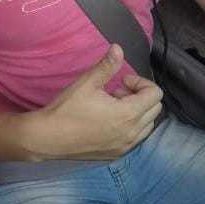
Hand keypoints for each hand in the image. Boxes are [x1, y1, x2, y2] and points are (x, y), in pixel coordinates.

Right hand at [34, 44, 163, 160]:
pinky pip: (136, 138)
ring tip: (113, 106)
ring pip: (147, 125)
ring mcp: (125, 147)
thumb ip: (107, 66)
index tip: (121, 81)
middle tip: (117, 91)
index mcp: (128, 115)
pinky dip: (131, 126)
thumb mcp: (88, 82)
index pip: (155, 95)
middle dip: (140, 96)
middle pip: (155, 109)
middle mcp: (131, 134)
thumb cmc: (67, 109)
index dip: (140, 82)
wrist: (48, 138)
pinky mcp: (116, 155)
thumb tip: (119, 48)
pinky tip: (109, 120)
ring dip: (137, 112)